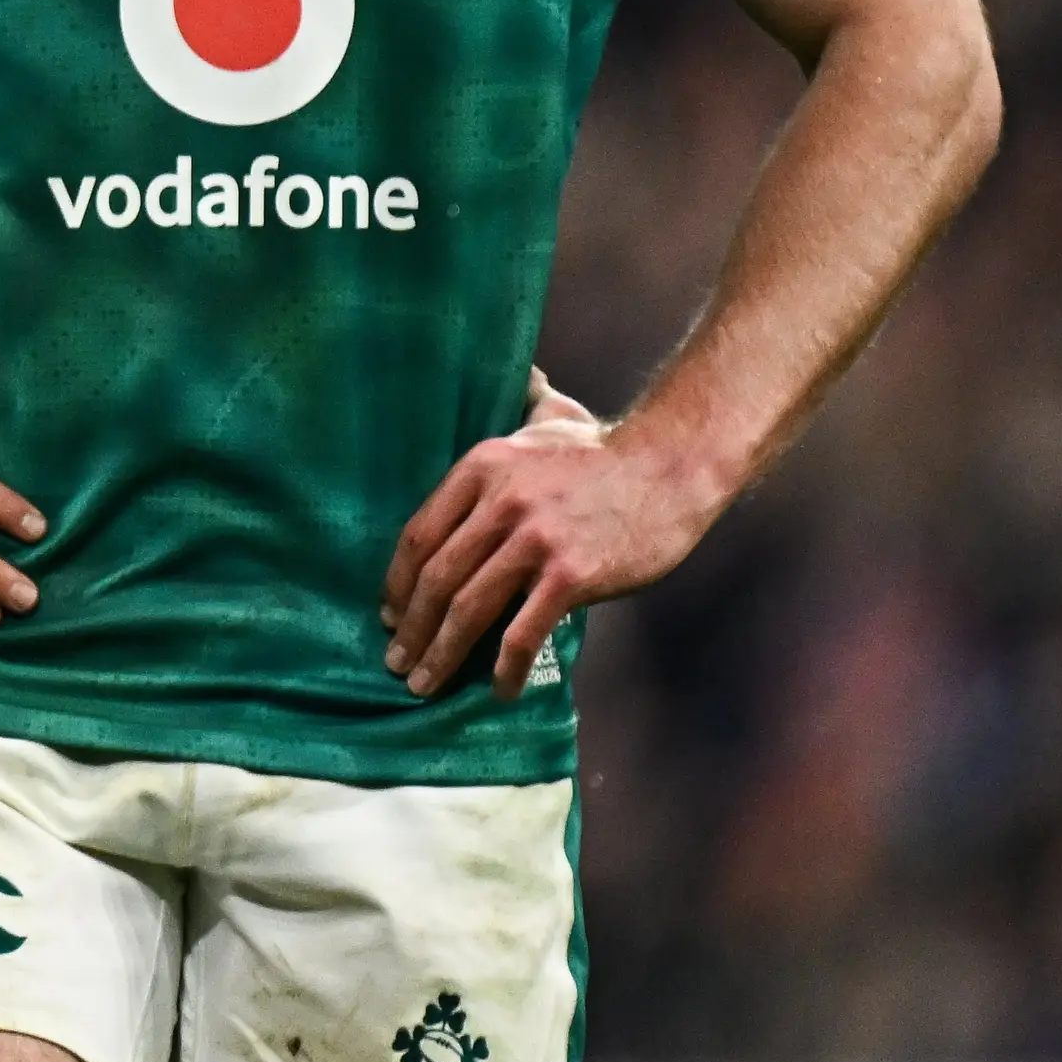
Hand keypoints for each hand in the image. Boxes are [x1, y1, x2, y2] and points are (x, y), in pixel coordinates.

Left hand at [382, 369, 722, 700]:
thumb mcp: (549, 415)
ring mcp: (533, 539)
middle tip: (398, 662)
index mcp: (481, 467)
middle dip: (411, 626)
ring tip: (426, 684)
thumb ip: (522, 399)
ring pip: (468, 607)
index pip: (419, 533)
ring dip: (441, 653)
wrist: (672, 467)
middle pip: (436, 576)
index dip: (397, 581)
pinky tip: (498, 691)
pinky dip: (504, 668)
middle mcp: (499, 502)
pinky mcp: (570, 575)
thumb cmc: (605, 450)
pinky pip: (523, 632)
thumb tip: (520, 370)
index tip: (389, 613)